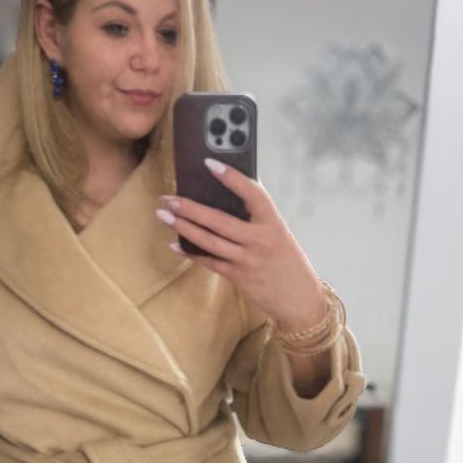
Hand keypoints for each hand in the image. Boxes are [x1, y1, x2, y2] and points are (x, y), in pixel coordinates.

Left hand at [157, 158, 327, 329]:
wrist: (299, 299)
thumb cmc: (287, 262)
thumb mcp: (279, 233)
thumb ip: (257, 217)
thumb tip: (227, 195)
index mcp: (273, 223)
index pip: (253, 193)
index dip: (232, 177)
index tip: (209, 164)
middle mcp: (260, 240)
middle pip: (219, 220)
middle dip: (190, 208)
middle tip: (168, 198)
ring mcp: (248, 260)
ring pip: (209, 241)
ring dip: (183, 227)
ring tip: (163, 214)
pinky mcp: (238, 277)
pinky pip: (210, 261)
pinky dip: (191, 252)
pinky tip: (174, 245)